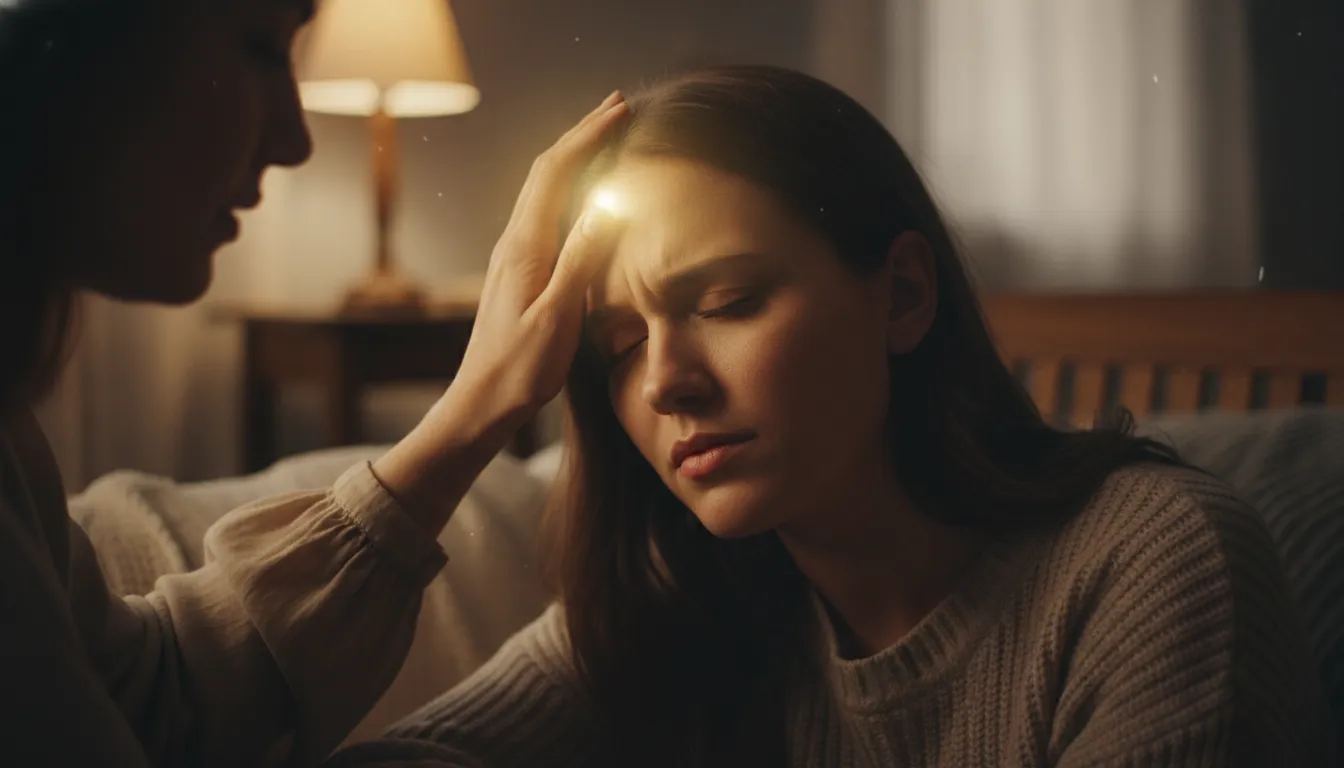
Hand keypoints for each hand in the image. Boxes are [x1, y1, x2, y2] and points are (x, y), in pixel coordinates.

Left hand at [451, 89, 628, 431]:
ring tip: (606, 137)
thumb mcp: (558, 316)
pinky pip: (545, 212)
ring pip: (544, 188)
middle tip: (618, 107)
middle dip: (582, 134)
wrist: (481, 403)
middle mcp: (514, 242)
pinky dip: (569, 187)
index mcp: (524, 246)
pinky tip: (585, 194)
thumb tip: (608, 201)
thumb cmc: (521, 369)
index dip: (588, 135)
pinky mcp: (519, 271)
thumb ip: (582, 257)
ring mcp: (514, 255)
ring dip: (575, 156)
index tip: (620, 110)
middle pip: (547, 170)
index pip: (556, 171)